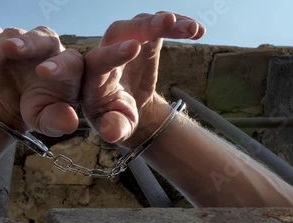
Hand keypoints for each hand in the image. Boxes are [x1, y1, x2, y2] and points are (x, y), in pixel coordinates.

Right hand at [0, 26, 83, 135]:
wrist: (17, 101)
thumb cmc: (39, 109)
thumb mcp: (48, 121)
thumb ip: (58, 121)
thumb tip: (68, 123)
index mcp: (69, 68)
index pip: (69, 62)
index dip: (58, 66)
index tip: (42, 72)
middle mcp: (50, 49)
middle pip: (42, 37)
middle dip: (27, 42)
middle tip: (10, 49)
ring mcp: (26, 41)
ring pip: (11, 35)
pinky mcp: (3, 40)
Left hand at [82, 12, 205, 145]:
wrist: (127, 111)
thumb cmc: (116, 120)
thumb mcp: (116, 128)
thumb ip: (114, 128)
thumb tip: (112, 131)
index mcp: (94, 79)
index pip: (99, 61)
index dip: (114, 53)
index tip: (134, 48)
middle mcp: (105, 55)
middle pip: (118, 32)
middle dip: (142, 26)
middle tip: (167, 22)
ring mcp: (124, 45)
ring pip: (140, 24)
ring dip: (164, 22)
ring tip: (191, 29)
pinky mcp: (143, 41)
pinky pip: (158, 27)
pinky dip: (177, 26)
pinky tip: (197, 31)